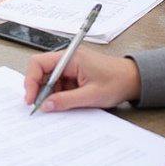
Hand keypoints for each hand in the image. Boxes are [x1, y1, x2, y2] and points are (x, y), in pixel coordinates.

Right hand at [22, 47, 140, 112]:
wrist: (134, 80)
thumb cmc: (117, 81)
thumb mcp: (90, 96)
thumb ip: (66, 101)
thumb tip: (46, 106)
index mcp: (71, 58)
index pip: (39, 64)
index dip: (31, 81)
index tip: (30, 98)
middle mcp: (68, 59)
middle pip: (42, 72)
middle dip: (39, 90)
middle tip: (40, 107)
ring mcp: (71, 67)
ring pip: (50, 80)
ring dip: (50, 95)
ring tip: (58, 107)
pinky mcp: (75, 74)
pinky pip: (60, 85)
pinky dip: (59, 95)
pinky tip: (65, 104)